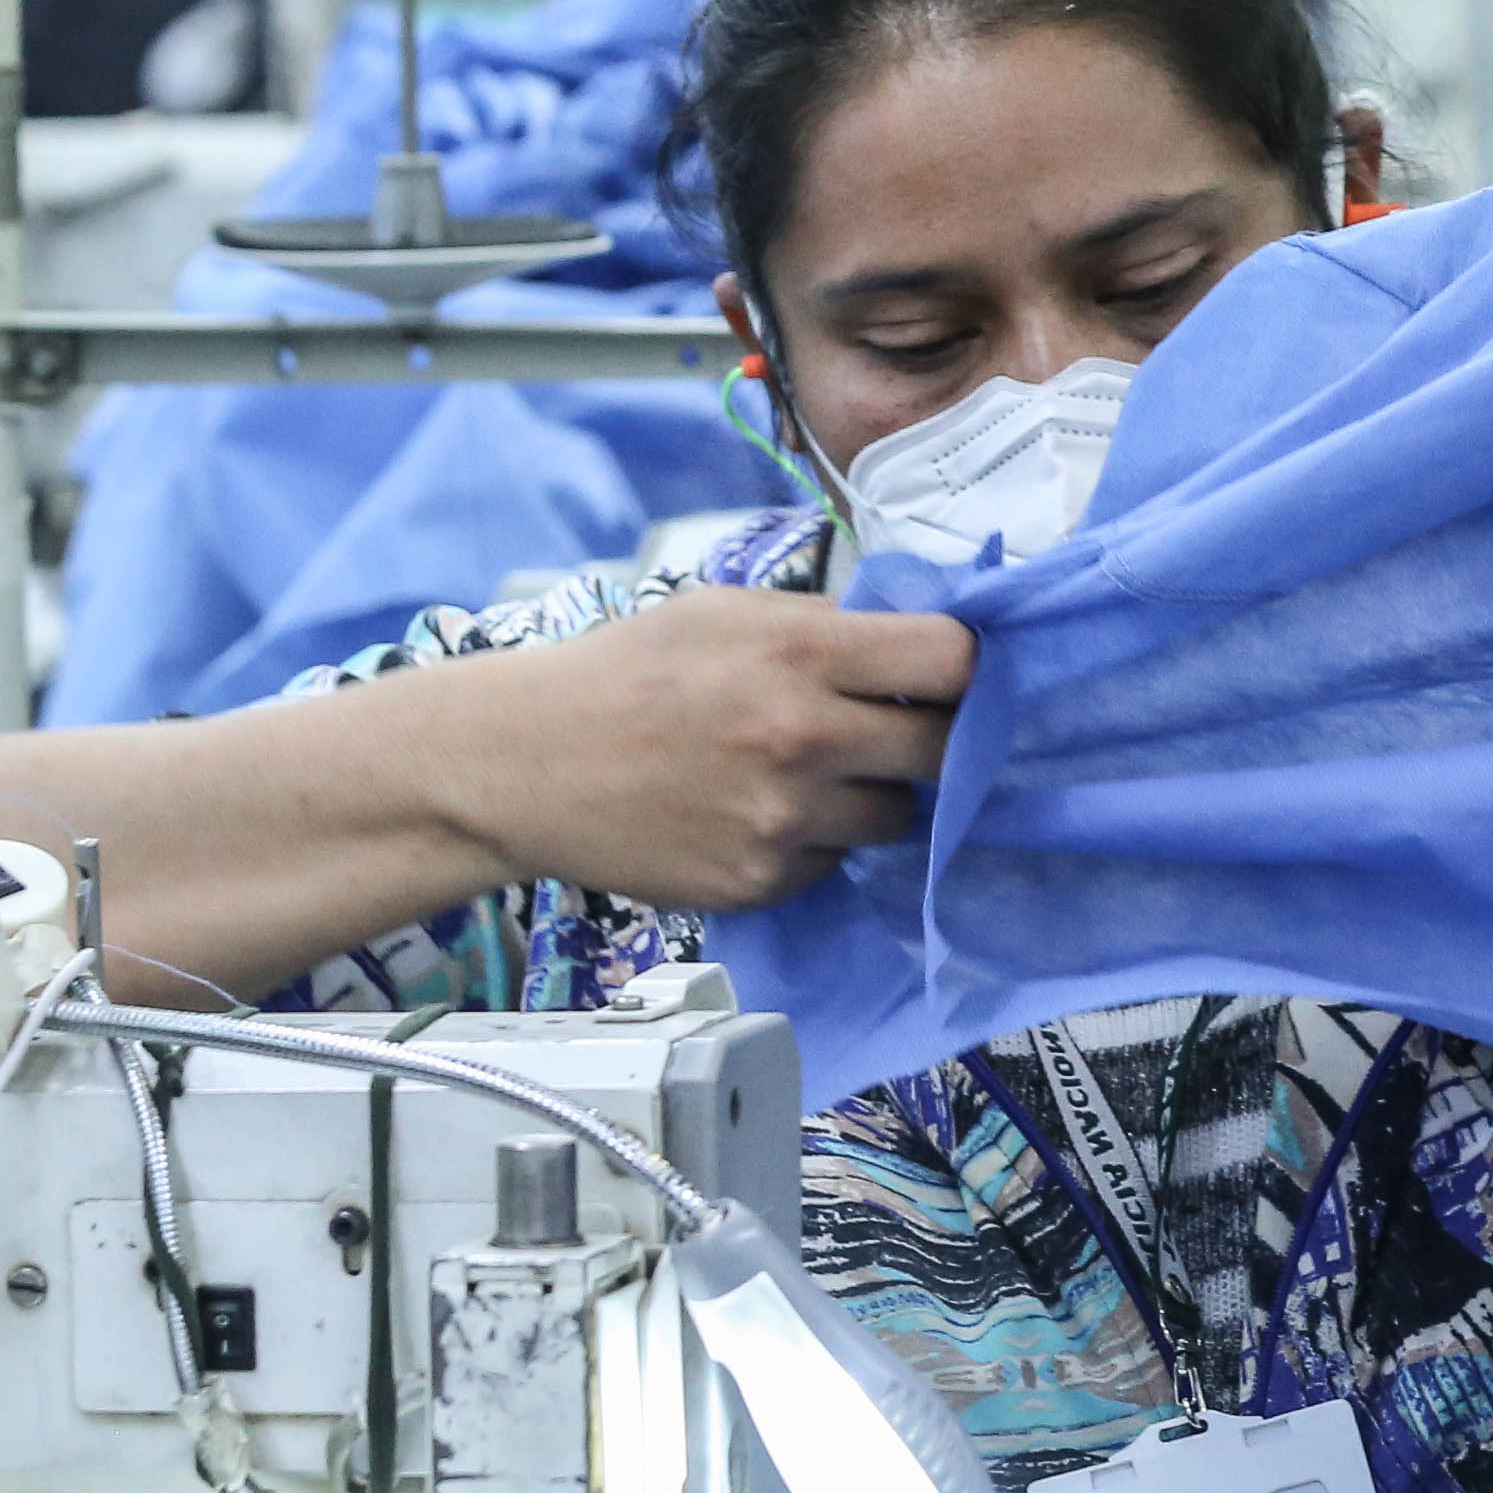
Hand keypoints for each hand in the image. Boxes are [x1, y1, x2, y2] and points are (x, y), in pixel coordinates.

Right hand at [415, 586, 976, 910]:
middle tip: (903, 730)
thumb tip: (921, 637)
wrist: (529, 763)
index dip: (964, 668)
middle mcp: (805, 739)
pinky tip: (755, 812)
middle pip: (946, 751)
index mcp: (801, 653)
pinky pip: (832, 861)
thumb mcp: (725, 611)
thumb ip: (824, 625)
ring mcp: (786, 820)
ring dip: (873, 796)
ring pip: (896, 817)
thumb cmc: (630, 671)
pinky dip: (814, 840)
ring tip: (811, 773)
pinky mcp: (762, 880)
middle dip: (935, 739)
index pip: (953, 661)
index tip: (949, 675)